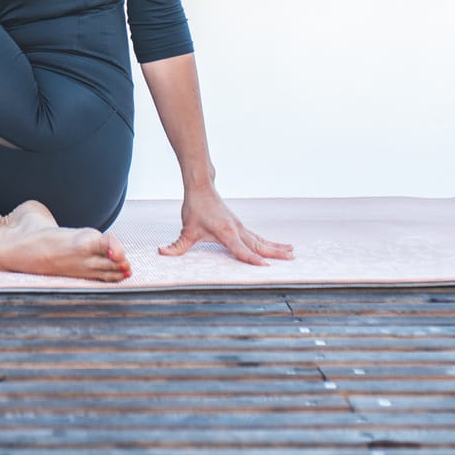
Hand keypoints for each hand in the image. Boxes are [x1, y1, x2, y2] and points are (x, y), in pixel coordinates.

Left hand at [159, 185, 294, 266]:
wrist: (201, 187)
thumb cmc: (195, 208)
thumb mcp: (186, 230)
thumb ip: (176, 246)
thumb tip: (162, 253)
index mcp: (226, 232)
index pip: (241, 250)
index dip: (252, 259)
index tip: (265, 267)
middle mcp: (237, 229)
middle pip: (258, 245)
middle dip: (275, 253)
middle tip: (292, 259)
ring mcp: (240, 227)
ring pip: (261, 240)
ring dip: (276, 247)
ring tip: (292, 253)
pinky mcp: (239, 225)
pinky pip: (257, 236)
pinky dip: (268, 242)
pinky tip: (277, 246)